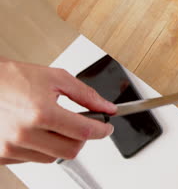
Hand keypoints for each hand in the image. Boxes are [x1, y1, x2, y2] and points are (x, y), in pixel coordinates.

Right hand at [0, 58, 115, 164]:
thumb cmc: (13, 78)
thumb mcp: (56, 78)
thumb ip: (86, 94)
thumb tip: (107, 107)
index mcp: (41, 112)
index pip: (84, 131)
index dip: (102, 130)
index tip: (106, 128)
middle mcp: (25, 133)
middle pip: (71, 150)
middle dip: (82, 138)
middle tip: (81, 125)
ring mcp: (11, 147)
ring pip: (53, 157)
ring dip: (60, 143)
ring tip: (51, 124)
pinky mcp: (1, 155)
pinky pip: (33, 160)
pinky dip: (41, 148)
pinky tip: (36, 131)